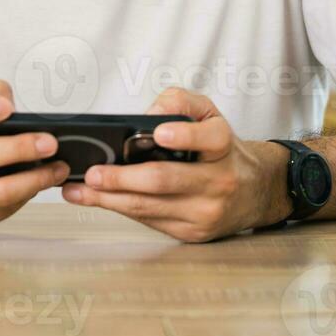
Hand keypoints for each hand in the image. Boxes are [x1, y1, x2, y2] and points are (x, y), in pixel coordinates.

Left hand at [60, 87, 290, 242]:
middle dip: (123, 179)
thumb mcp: (209, 114)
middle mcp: (219, 181)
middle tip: (93, 173)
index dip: (184, 135)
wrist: (254, 192)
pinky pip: (151, 221)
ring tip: (80, 190)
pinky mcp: (193, 233)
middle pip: (165, 180)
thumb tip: (148, 116)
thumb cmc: (220, 150)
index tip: (159, 133)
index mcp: (223, 146)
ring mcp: (205, 212)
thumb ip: (179, 102)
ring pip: (151, 207)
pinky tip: (100, 201)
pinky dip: (122, 210)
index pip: (209, 139)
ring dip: (110, 199)